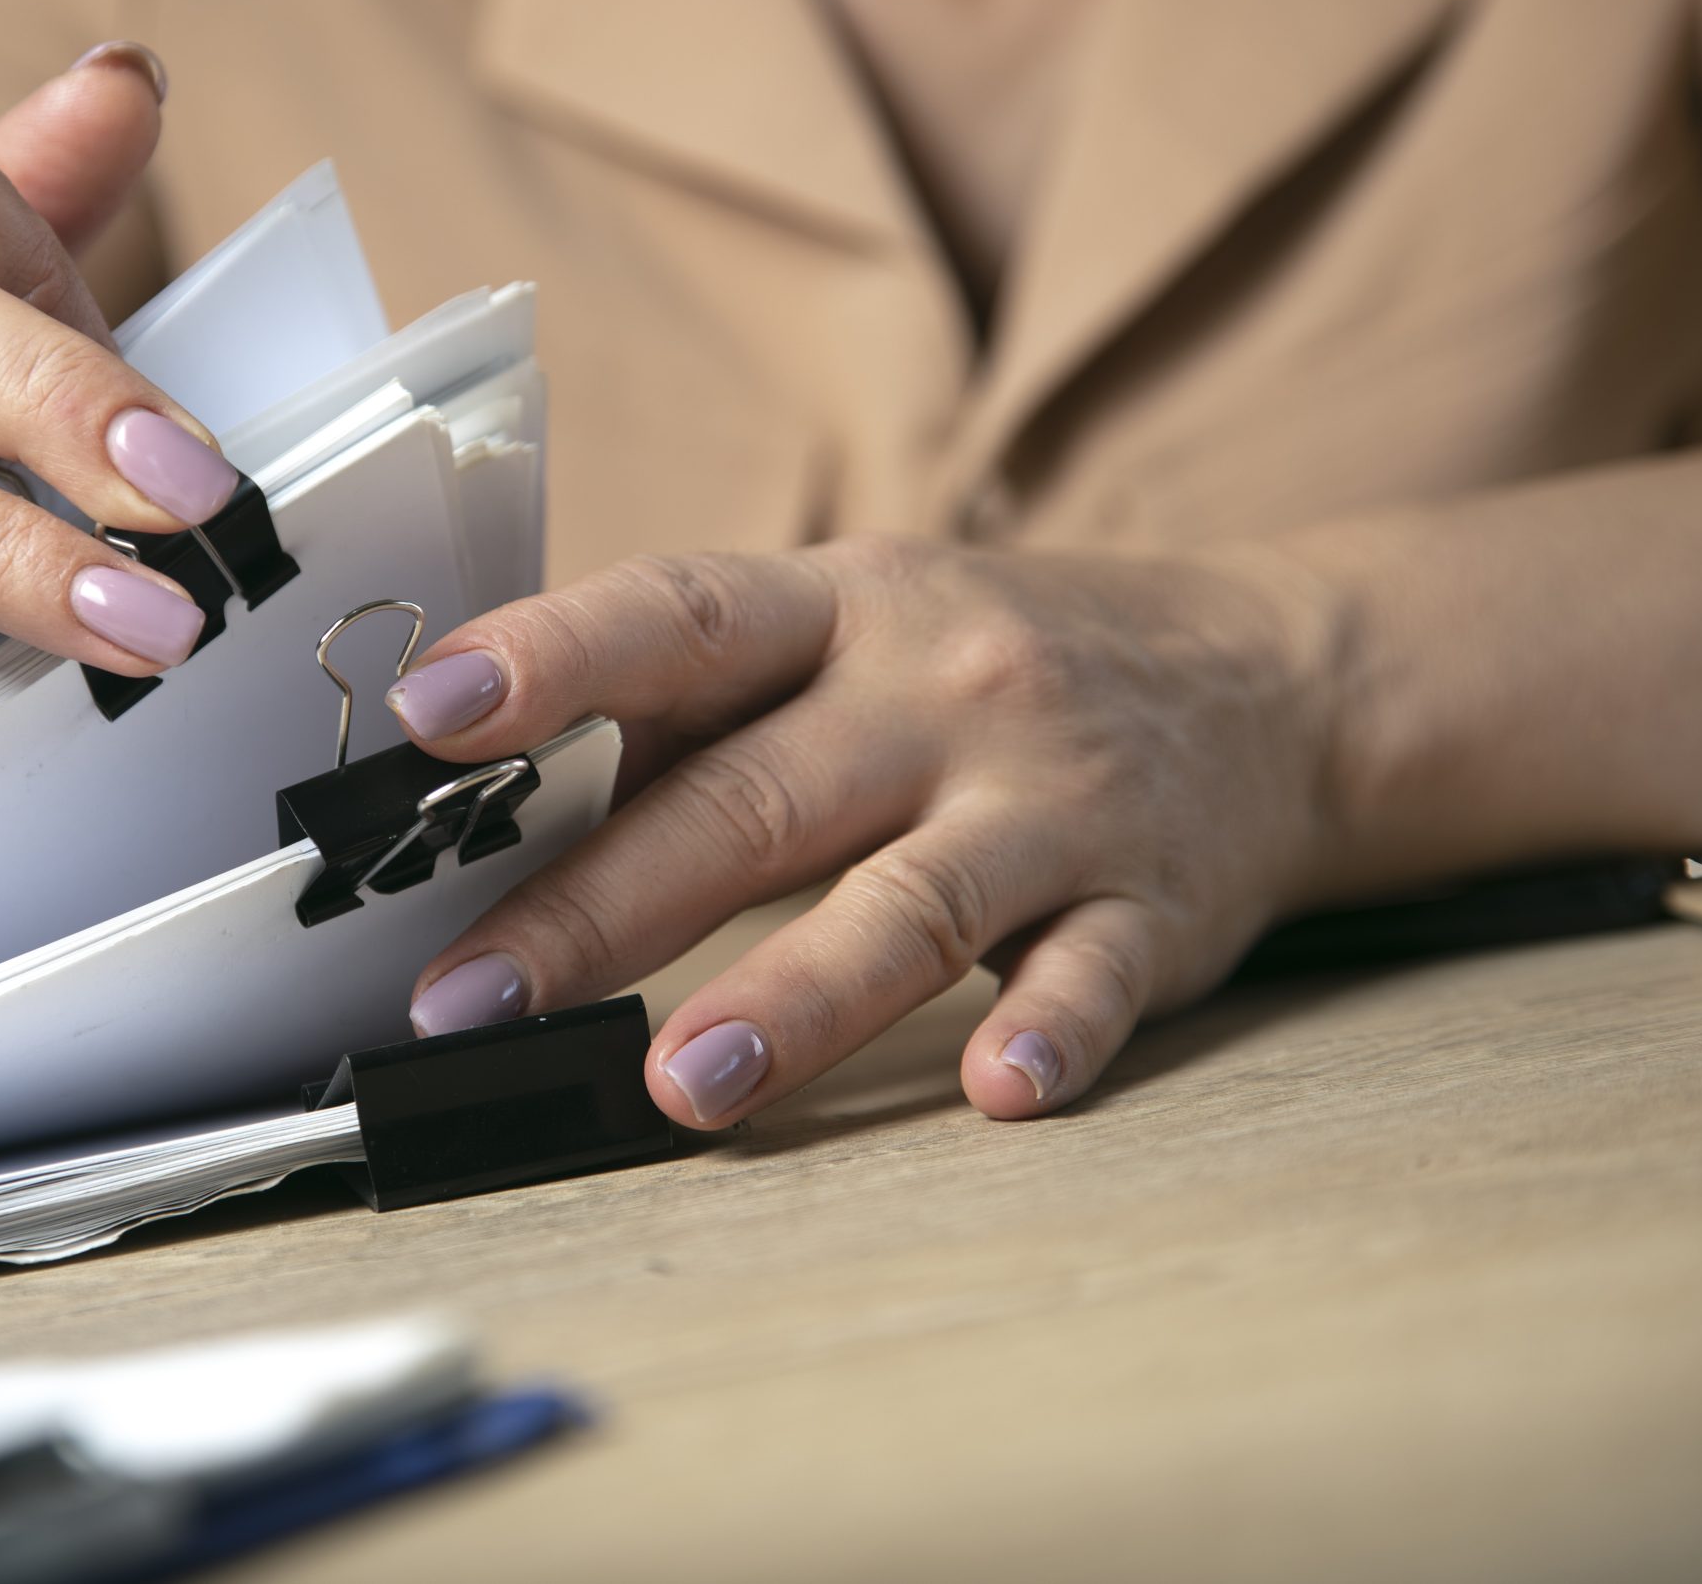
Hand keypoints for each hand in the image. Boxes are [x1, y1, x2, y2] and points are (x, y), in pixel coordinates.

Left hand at [386, 537, 1342, 1123]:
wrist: (1272, 680)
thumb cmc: (996, 662)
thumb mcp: (851, 628)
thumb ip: (695, 707)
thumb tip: (483, 794)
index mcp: (843, 610)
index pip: (680, 617)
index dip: (552, 659)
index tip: (429, 714)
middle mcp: (942, 694)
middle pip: (757, 798)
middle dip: (600, 904)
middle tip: (469, 995)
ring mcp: (1051, 802)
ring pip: (909, 904)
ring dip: (790, 996)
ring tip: (679, 1084)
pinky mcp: (1150, 907)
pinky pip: (1094, 977)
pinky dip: (1046, 1032)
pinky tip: (993, 1091)